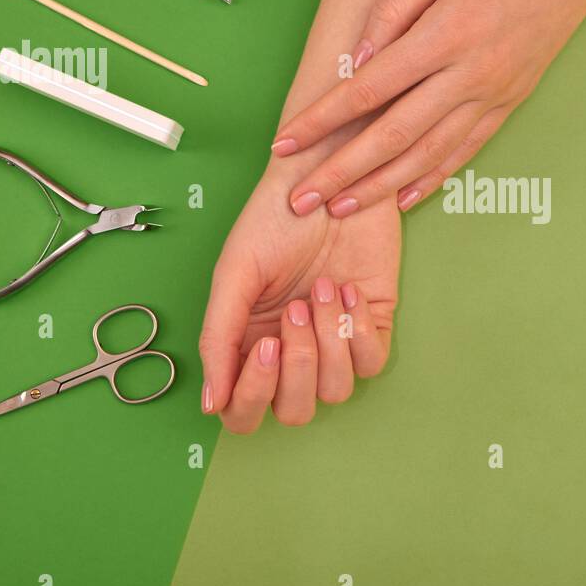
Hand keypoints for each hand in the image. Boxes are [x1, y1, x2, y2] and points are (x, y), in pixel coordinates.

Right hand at [197, 138, 399, 433]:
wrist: (327, 175)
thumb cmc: (274, 218)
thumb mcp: (234, 274)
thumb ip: (220, 338)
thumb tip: (212, 404)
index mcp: (250, 343)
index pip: (246, 410)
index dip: (252, 395)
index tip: (262, 347)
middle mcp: (293, 350)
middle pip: (295, 410)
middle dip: (297, 369)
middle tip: (295, 312)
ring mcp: (335, 340)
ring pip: (336, 390)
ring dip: (328, 342)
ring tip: (321, 289)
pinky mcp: (373, 322)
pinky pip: (372, 362)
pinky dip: (359, 332)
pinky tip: (346, 290)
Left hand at [270, 0, 585, 216]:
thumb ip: (395, 5)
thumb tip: (359, 58)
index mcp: (446, 34)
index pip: (369, 90)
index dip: (323, 120)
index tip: (286, 141)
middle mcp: (471, 74)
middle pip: (393, 136)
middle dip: (341, 172)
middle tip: (302, 200)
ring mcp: (495, 93)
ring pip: (429, 155)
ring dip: (380, 187)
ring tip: (341, 209)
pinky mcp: (512, 101)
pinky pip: (466, 150)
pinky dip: (432, 178)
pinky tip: (403, 197)